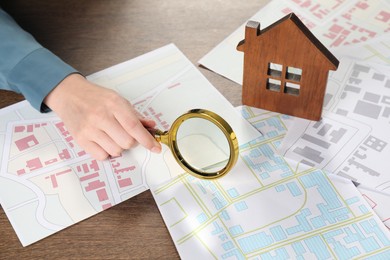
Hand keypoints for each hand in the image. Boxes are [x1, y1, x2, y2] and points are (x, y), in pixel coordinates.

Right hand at [44, 73, 161, 159]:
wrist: (69, 94)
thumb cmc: (95, 97)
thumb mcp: (117, 99)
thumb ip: (135, 115)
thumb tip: (150, 127)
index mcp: (114, 104)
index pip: (134, 127)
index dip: (147, 140)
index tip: (155, 147)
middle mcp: (101, 116)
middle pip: (127, 142)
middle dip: (132, 142)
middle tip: (126, 135)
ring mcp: (89, 129)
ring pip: (116, 151)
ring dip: (119, 147)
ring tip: (113, 136)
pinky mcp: (80, 139)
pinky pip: (102, 156)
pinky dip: (107, 152)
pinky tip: (104, 141)